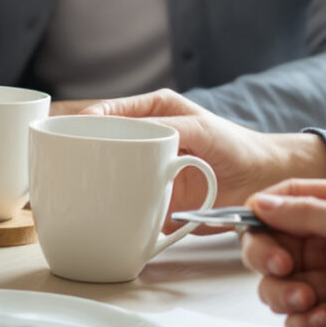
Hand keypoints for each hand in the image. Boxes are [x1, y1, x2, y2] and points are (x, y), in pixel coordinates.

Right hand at [89, 89, 325, 228]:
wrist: (264, 184)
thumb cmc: (236, 146)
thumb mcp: (198, 129)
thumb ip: (164, 129)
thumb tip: (127, 139)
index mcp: (150, 113)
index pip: (106, 114)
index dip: (83, 122)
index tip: (68, 134)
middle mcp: (142, 142)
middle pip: (100, 146)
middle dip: (79, 154)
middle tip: (60, 164)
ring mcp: (144, 173)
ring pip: (106, 177)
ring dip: (89, 183)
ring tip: (69, 188)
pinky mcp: (151, 202)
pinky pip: (124, 206)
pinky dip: (109, 210)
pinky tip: (96, 212)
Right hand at [242, 179, 325, 326]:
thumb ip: (308, 212)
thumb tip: (263, 203)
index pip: (287, 200)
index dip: (262, 213)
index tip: (248, 226)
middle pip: (274, 245)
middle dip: (267, 258)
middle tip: (281, 268)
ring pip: (279, 284)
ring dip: (283, 293)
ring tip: (310, 300)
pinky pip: (297, 318)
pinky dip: (301, 321)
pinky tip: (324, 320)